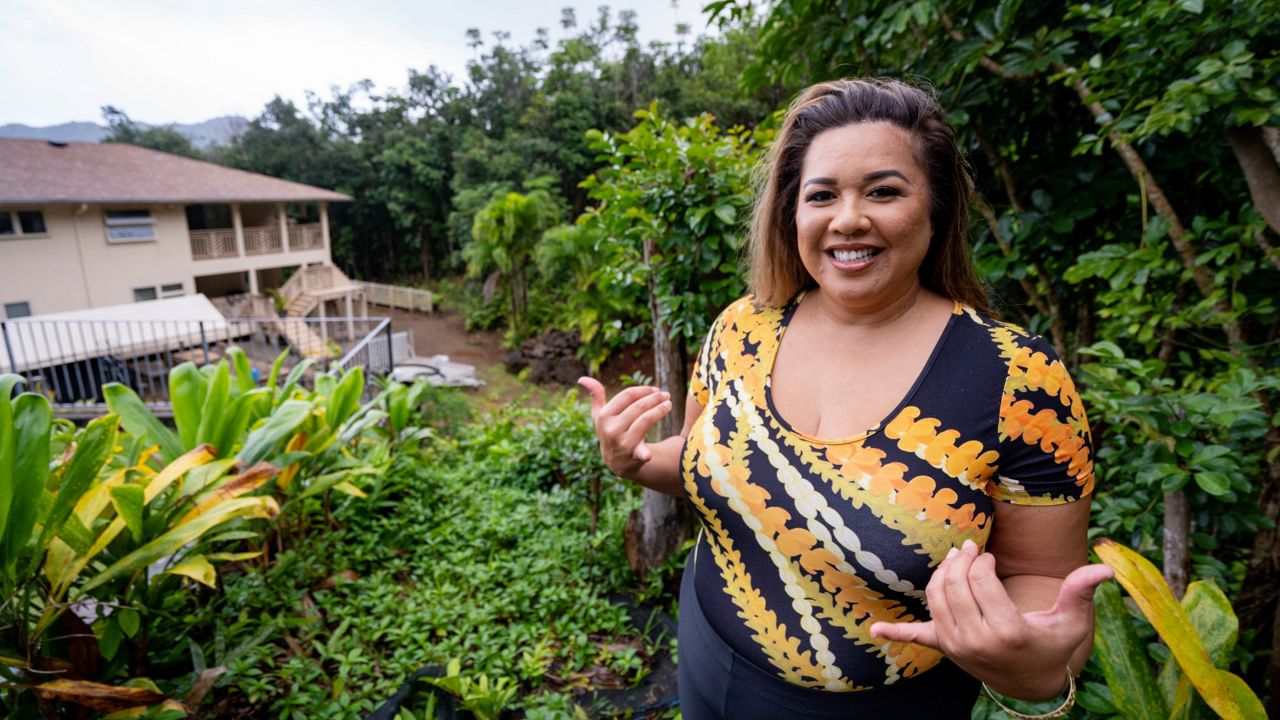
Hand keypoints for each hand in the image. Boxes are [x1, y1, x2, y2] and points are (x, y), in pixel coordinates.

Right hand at [577, 377, 672, 478]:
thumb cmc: (610, 431)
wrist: (616, 461)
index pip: (628, 395)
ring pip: (646, 420)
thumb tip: (582, 378)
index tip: (655, 389)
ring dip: (660, 410)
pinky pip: (641, 453)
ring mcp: (622, 443)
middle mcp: (612, 429)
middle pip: (639, 406)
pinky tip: (649, 454)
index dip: (643, 390)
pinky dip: (644, 454)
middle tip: (666, 395)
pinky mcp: (634, 456)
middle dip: (655, 398)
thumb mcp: (600, 415)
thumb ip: (595, 396)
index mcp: (604, 416)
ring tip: (669, 404)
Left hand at [869, 540, 1113, 699]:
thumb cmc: (1054, 644)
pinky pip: (917, 638)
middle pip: (955, 585)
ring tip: (954, 559)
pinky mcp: (946, 650)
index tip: (990, 556)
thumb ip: (1081, 592)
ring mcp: (957, 647)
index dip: (983, 561)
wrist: (1033, 682)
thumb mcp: (1072, 621)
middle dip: (960, 560)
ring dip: (941, 573)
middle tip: (970, 548)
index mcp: (1008, 631)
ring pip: (936, 597)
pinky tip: (875, 632)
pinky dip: (895, 635)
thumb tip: (1104, 567)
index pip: (980, 581)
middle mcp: (977, 640)